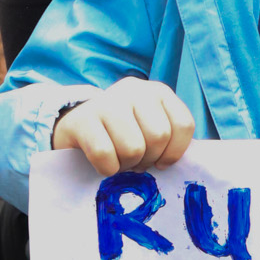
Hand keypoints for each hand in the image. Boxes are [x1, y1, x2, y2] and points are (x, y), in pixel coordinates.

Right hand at [52, 79, 194, 175]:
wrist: (75, 126)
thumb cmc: (122, 133)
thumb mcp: (150, 127)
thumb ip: (168, 138)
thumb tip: (174, 162)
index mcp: (158, 92)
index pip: (183, 124)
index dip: (174, 152)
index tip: (161, 162)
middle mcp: (135, 90)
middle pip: (159, 136)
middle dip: (149, 159)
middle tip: (137, 161)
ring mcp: (107, 101)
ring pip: (133, 148)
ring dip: (127, 165)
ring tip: (120, 160)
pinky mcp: (82, 118)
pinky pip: (104, 154)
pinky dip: (107, 168)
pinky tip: (104, 163)